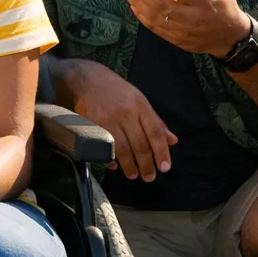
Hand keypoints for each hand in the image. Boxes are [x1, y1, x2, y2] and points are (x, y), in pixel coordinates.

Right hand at [59, 59, 177, 180]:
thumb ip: (155, 121)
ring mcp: (107, 120)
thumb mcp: (138, 100)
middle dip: (145, 164)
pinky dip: (110, 160)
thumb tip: (172, 140)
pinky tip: (114, 166)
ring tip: (133, 175)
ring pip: (122, 149)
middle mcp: (125, 113)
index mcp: (140, 105)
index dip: (161, 152)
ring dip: (129, 166)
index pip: (155, 132)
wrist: (85, 79)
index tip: (165, 168)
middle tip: (149, 177)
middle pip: (139, 144)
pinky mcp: (92, 126)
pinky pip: (104, 148)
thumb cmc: (115, 91)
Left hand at [120, 0, 252, 57]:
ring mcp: (184, 30)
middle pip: (163, 6)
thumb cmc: (225, 2)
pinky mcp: (177, 39)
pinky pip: (156, 28)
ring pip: (156, 18)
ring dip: (139, 4)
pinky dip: (143, 16)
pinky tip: (134, 4)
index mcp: (205, 0)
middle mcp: (193, 16)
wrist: (229, 37)